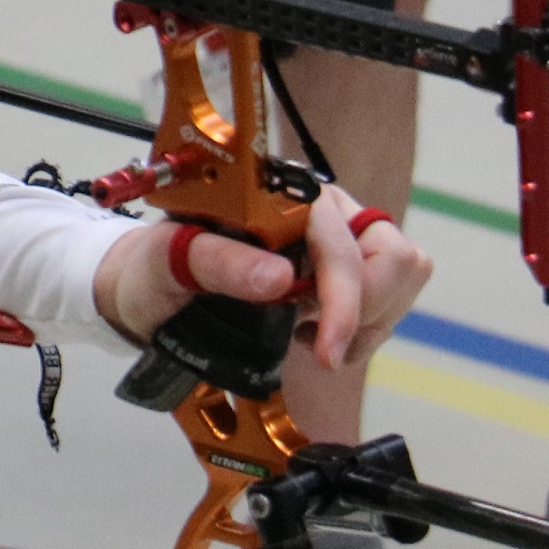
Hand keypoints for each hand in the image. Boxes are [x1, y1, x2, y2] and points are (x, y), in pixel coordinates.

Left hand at [93, 187, 430, 367]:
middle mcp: (321, 211)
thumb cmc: (155, 267)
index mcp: (281, 197)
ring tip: (310, 334)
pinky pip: (390, 297)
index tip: (328, 352)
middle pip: (394, 256)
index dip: (345, 300)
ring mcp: (339, 238)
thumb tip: (279, 278)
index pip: (341, 243)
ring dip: (367, 320)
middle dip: (363, 310)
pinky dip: (364, 327)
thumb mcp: (168, 261)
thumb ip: (218, 262)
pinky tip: (317, 332)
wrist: (146, 286)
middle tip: (313, 339)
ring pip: (402, 275)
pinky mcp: (347, 268)